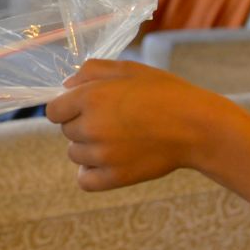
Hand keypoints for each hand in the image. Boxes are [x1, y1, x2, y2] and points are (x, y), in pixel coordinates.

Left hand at [46, 60, 239, 190]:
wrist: (196, 127)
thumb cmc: (165, 93)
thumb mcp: (129, 69)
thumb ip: (91, 71)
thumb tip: (66, 85)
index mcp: (90, 97)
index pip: (53, 110)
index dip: (67, 107)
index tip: (85, 107)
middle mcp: (91, 127)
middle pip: (66, 132)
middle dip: (83, 125)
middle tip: (114, 120)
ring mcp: (102, 155)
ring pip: (75, 155)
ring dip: (89, 148)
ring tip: (119, 139)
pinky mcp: (114, 178)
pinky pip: (84, 180)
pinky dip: (92, 173)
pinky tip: (109, 161)